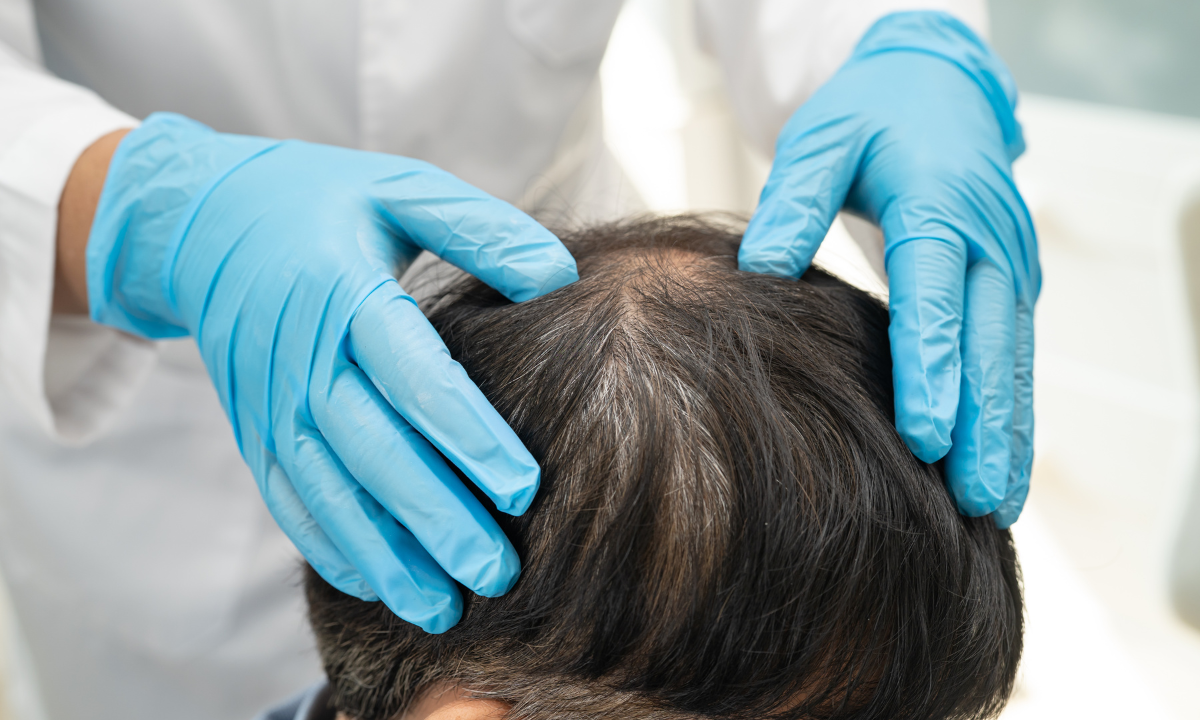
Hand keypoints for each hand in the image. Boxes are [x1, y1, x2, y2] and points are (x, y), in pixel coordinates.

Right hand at [84, 113, 577, 630]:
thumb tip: (562, 279)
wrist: (201, 224)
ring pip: (328, 492)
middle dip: (434, 519)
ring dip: (383, 555)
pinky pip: (289, 500)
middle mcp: (302, 358)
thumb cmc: (323, 203)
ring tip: (442, 609)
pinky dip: (329, 547)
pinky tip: (376, 585)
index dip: (467, 435)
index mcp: (345, 293)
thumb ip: (482, 230)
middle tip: (497, 574)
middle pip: (371, 451)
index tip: (525, 489)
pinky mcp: (254, 431)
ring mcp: (269, 402)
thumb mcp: (401, 189)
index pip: (412, 375)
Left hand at [740, 11, 1039, 527]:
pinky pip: (1014, 357)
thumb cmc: (869, 118)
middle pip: (988, 345)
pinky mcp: (1010, 285)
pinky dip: (1013, 414)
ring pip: (1012, 362)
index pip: (936, 298)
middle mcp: (990, 241)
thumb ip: (795, 198)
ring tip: (996, 505)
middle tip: (974, 499)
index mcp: (941, 205)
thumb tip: (759, 266)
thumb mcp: (822, 138)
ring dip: (1009, 433)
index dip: (932, 371)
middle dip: (985, 426)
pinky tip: (1003, 468)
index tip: (927, 438)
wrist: (938, 91)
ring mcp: (1009, 266)